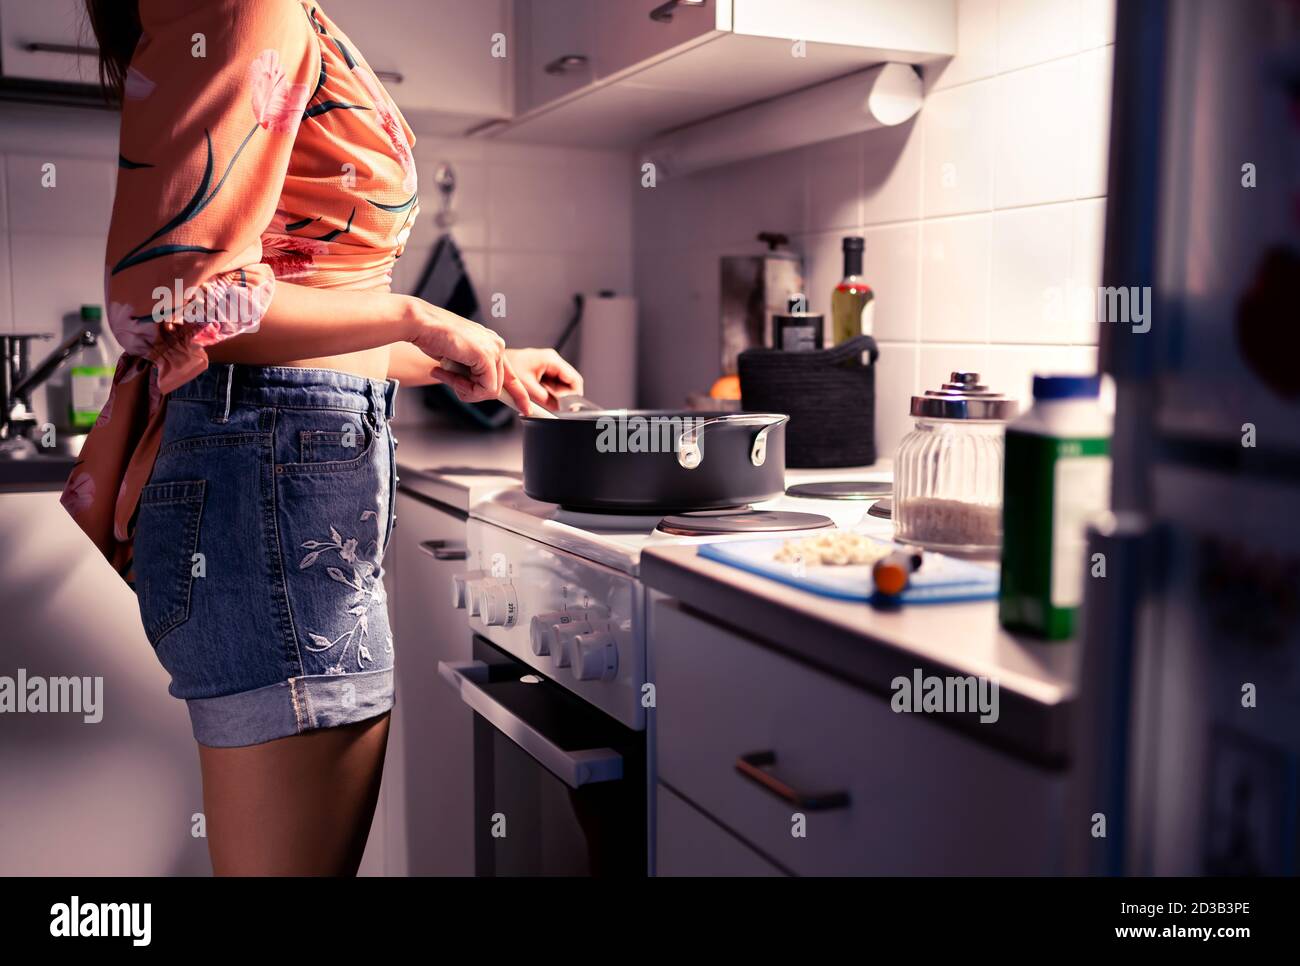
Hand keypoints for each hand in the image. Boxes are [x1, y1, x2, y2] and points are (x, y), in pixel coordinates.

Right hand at [401, 297, 530, 411]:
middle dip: (471, 392)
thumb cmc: (432, 338)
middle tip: (449, 380)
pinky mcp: (486, 356)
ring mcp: (494, 350)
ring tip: (446, 374)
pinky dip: (465, 389)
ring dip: (465, 390)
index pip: (510, 375)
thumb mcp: (457, 359)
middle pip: (497, 387)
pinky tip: (447, 373)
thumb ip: (470, 372)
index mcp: (492, 344)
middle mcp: (497, 345)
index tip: (526, 410)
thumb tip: (474, 390)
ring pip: (491, 391)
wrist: (420, 324)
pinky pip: (485, 389)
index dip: (518, 394)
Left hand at [505, 347, 583, 410]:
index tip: (568, 408)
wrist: (496, 362)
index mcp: (552, 360)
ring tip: (542, 398)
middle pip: (570, 384)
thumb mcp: (527, 386)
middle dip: (564, 397)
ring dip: (555, 396)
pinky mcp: (544, 372)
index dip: (574, 396)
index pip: (575, 380)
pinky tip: (539, 395)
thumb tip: (556, 410)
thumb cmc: (507, 367)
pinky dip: (549, 394)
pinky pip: (553, 386)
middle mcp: (553, 361)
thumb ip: (544, 399)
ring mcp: (549, 366)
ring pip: (562, 386)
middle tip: (553, 405)